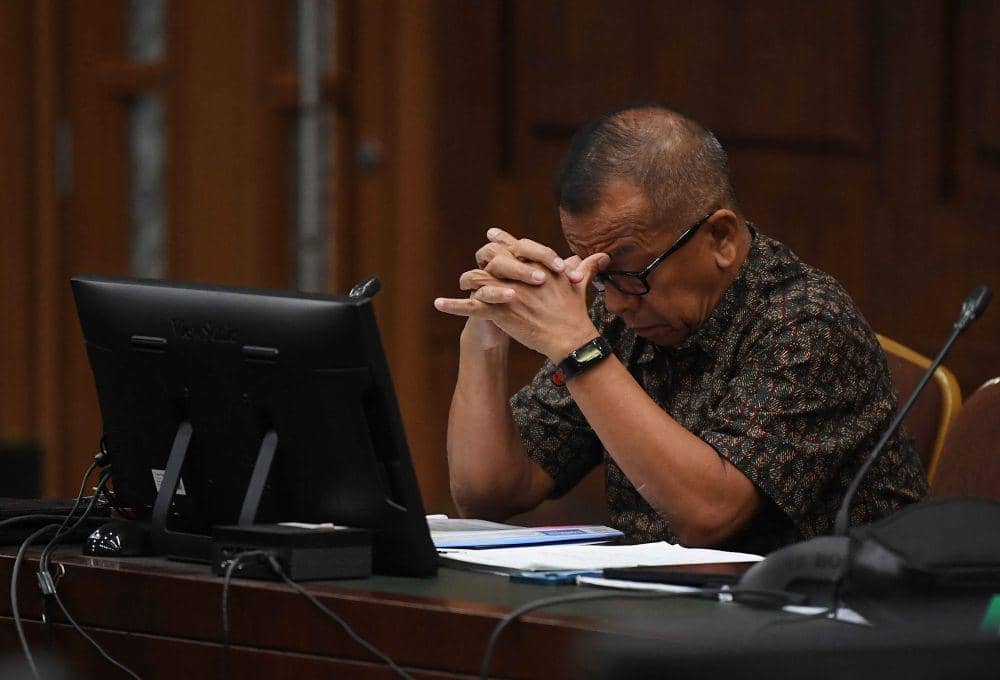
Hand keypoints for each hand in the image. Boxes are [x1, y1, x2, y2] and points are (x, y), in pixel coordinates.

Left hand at [435, 250, 609, 361]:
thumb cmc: (575, 312)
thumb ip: (585, 267)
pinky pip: (470, 306)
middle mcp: (518, 274)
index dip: (503, 239)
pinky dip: (452, 305)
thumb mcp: (579, 285)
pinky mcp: (499, 311)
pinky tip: (438, 304)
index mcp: (535, 265)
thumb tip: (602, 256)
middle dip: (483, 256)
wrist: (569, 337)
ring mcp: (507, 292)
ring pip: (478, 278)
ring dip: (467, 281)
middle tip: (477, 257)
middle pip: (492, 257)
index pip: (516, 244)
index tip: (493, 235)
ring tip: (461, 285)